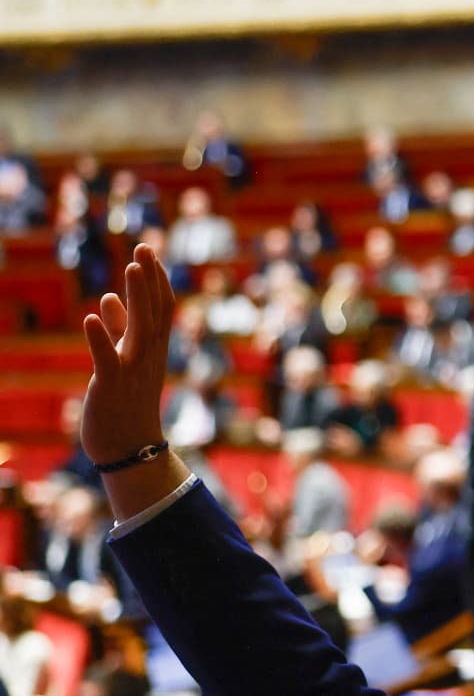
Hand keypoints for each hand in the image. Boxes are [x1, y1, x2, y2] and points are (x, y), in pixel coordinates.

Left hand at [82, 245, 173, 465]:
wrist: (128, 448)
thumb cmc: (125, 404)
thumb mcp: (125, 361)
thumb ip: (119, 329)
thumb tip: (110, 298)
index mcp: (153, 350)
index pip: (161, 309)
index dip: (156, 280)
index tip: (148, 252)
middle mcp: (149, 356)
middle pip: (154, 312)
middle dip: (149, 280)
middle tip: (144, 247)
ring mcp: (133, 371)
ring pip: (140, 329)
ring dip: (137, 297)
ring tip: (131, 268)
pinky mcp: (112, 386)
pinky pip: (108, 359)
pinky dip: (101, 338)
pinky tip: (91, 316)